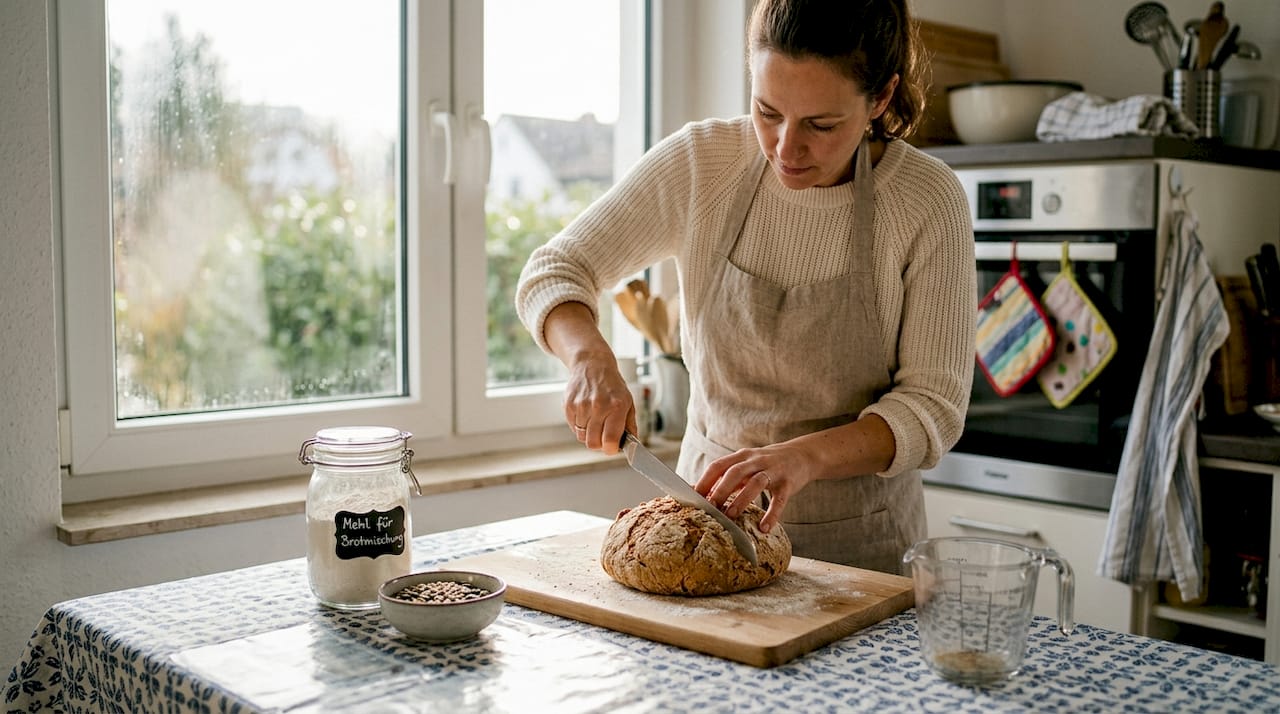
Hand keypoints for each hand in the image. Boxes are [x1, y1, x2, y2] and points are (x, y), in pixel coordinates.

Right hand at [563, 350, 635, 454]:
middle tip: (603, 435)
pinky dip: (579, 426)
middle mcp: (598, 406)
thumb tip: (631, 445)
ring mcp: (581, 405)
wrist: (592, 364)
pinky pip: (573, 428)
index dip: (610, 449)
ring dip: (588, 433)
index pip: (610, 440)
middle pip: (593, 443)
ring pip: (581, 437)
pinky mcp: (568, 405)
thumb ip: (630, 425)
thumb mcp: (628, 402)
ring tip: (595, 420)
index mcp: (617, 406)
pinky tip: (586, 414)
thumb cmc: (612, 385)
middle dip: (599, 444)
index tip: (612, 447)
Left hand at [694, 440, 820, 533]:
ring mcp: (773, 471)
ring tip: (731, 515)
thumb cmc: (766, 464)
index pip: (719, 465)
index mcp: (741, 457)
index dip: (704, 480)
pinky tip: (764, 527)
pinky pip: (779, 500)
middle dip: (720, 489)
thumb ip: (725, 477)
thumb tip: (696, 491)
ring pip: (756, 483)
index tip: (692, 497)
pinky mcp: (788, 483)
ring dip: (742, 499)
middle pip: (735, 472)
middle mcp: (756, 461)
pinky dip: (772, 514)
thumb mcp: (745, 465)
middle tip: (710, 507)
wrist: (802, 455)